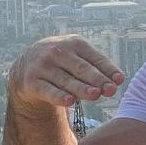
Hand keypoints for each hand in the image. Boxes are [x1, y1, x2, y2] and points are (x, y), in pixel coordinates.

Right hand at [8, 35, 123, 108]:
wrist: (26, 67)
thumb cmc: (63, 63)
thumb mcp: (78, 59)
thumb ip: (98, 68)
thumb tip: (119, 80)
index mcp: (75, 43)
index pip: (95, 58)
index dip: (108, 70)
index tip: (119, 80)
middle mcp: (58, 52)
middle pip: (81, 69)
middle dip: (97, 79)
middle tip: (110, 90)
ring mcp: (43, 66)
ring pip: (66, 81)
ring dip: (82, 88)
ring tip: (95, 94)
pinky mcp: (31, 82)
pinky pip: (48, 91)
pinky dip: (59, 96)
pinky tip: (70, 101)